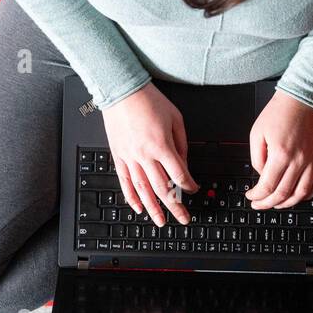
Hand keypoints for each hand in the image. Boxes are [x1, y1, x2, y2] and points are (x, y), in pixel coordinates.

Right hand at [102, 84, 197, 226]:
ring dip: (153, 208)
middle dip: (175, 206)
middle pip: (162, 188)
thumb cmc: (149, 101)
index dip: (189, 186)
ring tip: (160, 221)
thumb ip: (181, 144)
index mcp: (162, 146)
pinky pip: (125, 181)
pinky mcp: (119, 156)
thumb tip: (184, 164)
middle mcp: (145, 155)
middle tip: (183, 218)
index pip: (179, 175)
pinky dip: (131, 196)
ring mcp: (130, 157)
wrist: (122, 91)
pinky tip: (137, 207)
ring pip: (143, 189)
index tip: (194, 190)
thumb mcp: (176, 119)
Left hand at [246, 90, 312, 209]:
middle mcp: (298, 160)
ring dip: (288, 203)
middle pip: (283, 193)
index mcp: (280, 154)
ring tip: (278, 204)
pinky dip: (309, 194)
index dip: (257, 196)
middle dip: (268, 203)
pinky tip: (300, 196)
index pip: (267, 186)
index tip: (251, 196)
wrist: (303, 98)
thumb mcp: (257, 132)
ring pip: (301, 193)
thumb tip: (262, 174)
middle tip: (260, 204)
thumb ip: (257, 158)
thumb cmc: (280, 112)